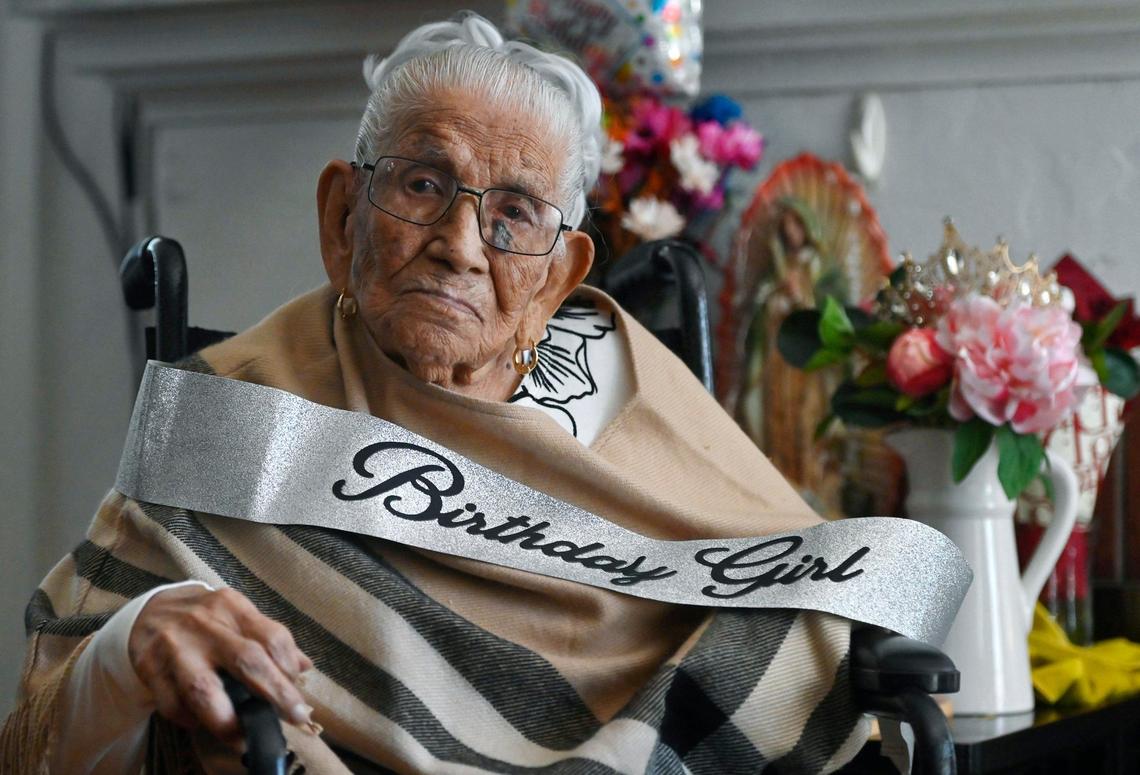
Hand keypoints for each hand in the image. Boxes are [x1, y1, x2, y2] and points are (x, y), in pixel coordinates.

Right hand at [128, 585, 313, 747]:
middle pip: (247, 660)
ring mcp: (175, 648)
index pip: (271, 637)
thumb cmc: (204, 619)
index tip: (298, 693)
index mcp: (232, 607)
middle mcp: (205, 625)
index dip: (289, 668)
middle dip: (275, 694)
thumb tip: (304, 667)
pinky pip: (173, 705)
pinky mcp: (150, 670)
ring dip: (228, 720)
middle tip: (293, 717)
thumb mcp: (236, 616)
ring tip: (244, 738)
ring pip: (204, 689)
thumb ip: (269, 639)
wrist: (148, 612)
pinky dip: (192, 720)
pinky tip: (204, 723)